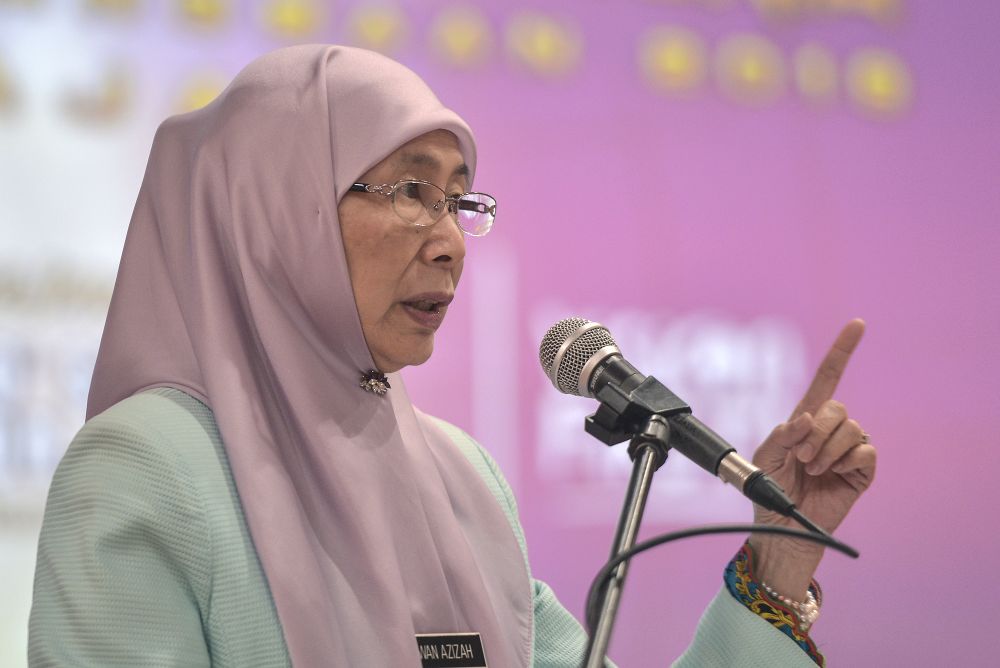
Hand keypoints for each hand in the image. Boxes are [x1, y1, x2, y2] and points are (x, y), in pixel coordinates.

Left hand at [749, 319, 876, 599]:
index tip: (858, 323)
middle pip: (836, 407)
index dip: (842, 350)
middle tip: (801, 457)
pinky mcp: (862, 471)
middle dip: (815, 431)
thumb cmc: (769, 490)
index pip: (828, 377)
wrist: (781, 527)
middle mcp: (830, 430)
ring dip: (826, 449)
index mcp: (805, 419)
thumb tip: (807, 419)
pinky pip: (865, 452)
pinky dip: (846, 461)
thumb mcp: (766, 456)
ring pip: (850, 428)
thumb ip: (783, 433)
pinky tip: (834, 474)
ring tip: (813, 469)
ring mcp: (848, 449)